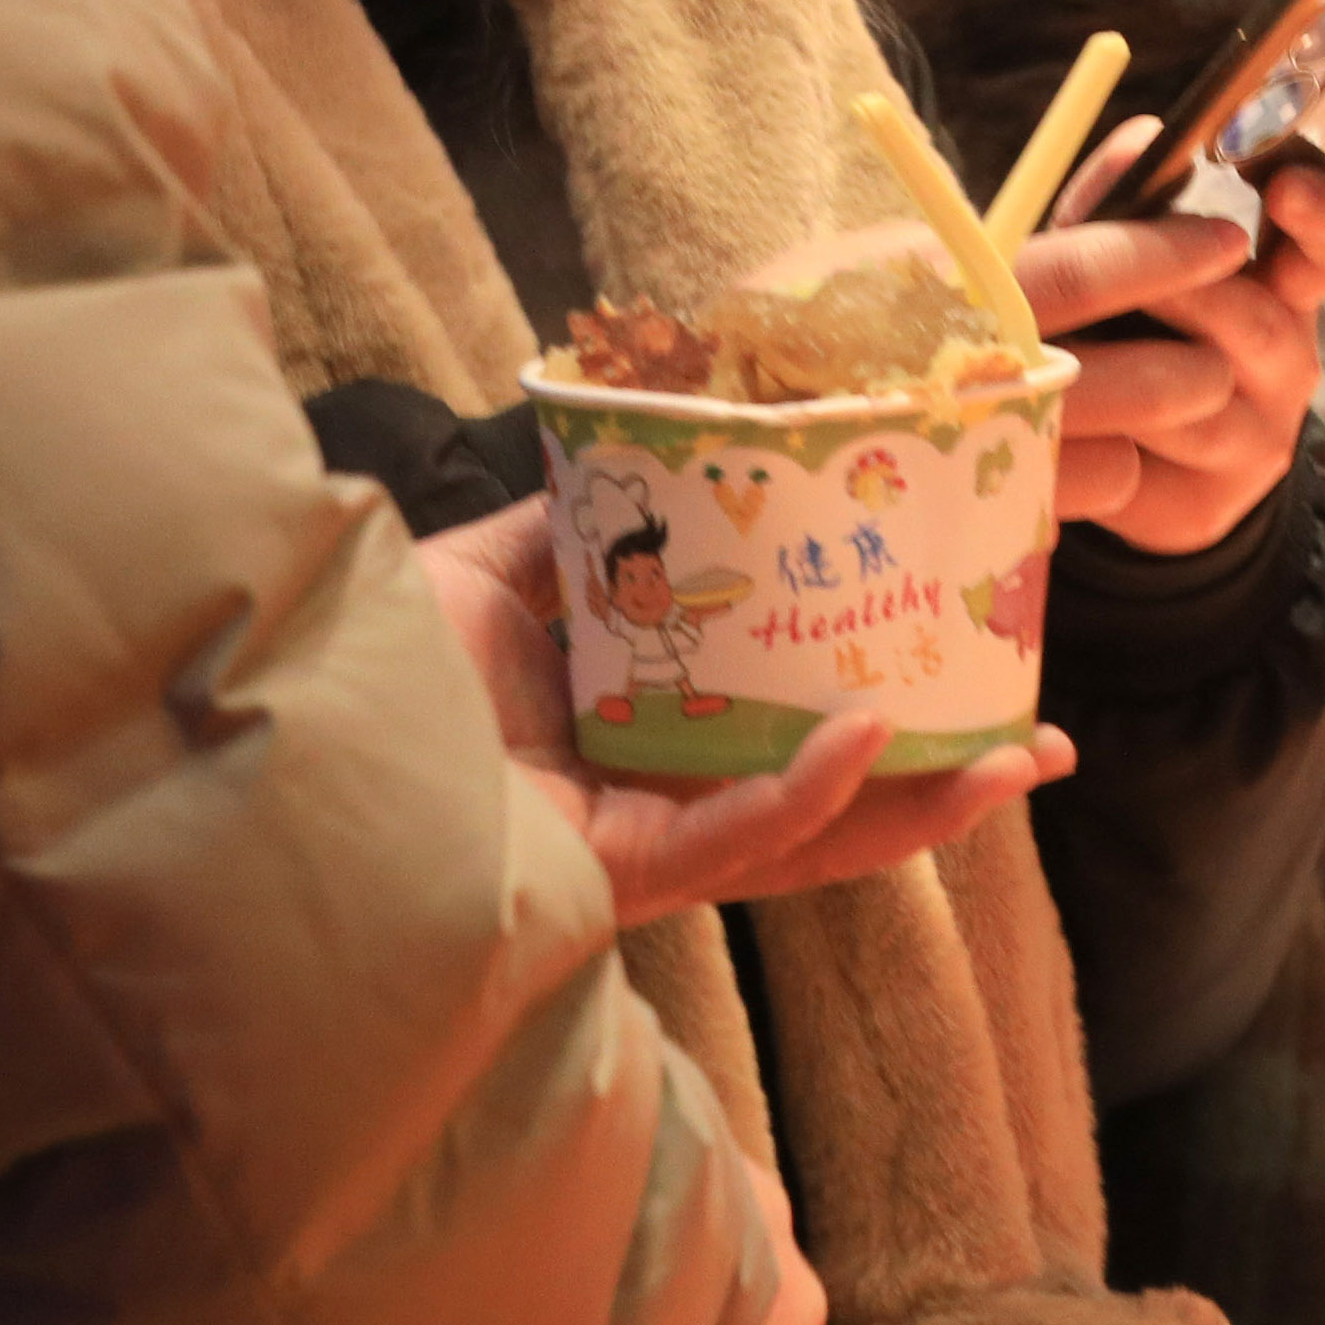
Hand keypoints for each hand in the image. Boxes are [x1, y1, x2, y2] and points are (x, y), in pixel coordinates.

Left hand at [413, 498, 1073, 927]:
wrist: (284, 718)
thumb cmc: (377, 660)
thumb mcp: (500, 566)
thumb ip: (584, 525)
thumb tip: (663, 450)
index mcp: (638, 742)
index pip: (784, 743)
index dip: (883, 715)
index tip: (969, 664)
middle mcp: (651, 807)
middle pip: (825, 808)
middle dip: (939, 785)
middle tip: (1039, 744)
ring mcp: (639, 849)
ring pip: (806, 842)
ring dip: (915, 804)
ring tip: (1013, 759)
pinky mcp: (613, 874)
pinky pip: (731, 842)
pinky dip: (804, 791)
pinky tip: (864, 738)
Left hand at [1013, 140, 1324, 554]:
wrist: (1130, 463)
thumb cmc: (1135, 332)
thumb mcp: (1129, 263)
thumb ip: (1131, 201)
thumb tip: (1143, 134)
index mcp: (1280, 287)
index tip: (1288, 187)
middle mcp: (1286, 360)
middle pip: (1258, 324)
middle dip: (1185, 297)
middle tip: (1128, 282)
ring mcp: (1256, 437)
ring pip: (1200, 400)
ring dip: (1129, 371)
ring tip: (1075, 349)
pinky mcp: (1207, 502)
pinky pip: (1152, 465)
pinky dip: (1100, 436)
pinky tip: (1066, 419)